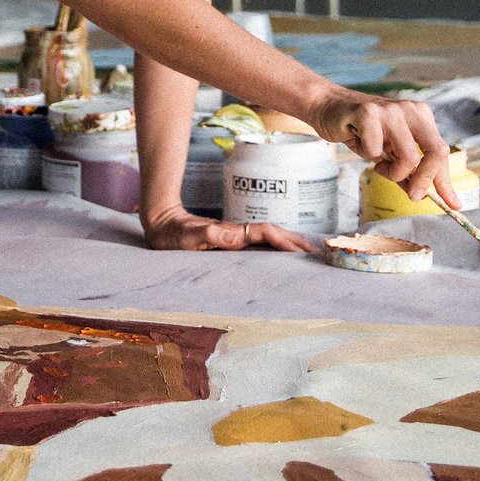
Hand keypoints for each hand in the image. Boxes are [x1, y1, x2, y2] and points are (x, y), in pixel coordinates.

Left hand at [142, 207, 318, 252]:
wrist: (161, 223)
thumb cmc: (172, 234)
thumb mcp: (187, 236)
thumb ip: (207, 234)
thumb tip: (233, 235)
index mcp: (231, 233)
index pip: (263, 233)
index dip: (283, 241)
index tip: (300, 251)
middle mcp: (237, 233)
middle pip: (272, 234)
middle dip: (295, 241)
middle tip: (317, 252)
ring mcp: (235, 237)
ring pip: (268, 239)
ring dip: (288, 244)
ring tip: (309, 254)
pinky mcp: (230, 243)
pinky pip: (258, 245)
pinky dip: (275, 248)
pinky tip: (281, 257)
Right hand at [308, 90, 461, 212]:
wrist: (327, 109)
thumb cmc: (361, 132)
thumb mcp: (389, 154)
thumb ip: (409, 172)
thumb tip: (425, 196)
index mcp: (421, 116)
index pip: (441, 152)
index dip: (445, 181)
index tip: (453, 204)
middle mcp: (410, 110)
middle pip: (437, 151)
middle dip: (426, 180)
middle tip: (413, 194)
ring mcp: (391, 109)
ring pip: (409, 156)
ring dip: (392, 171)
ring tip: (378, 164)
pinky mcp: (368, 113)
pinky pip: (376, 150)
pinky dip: (367, 155)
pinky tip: (359, 142)